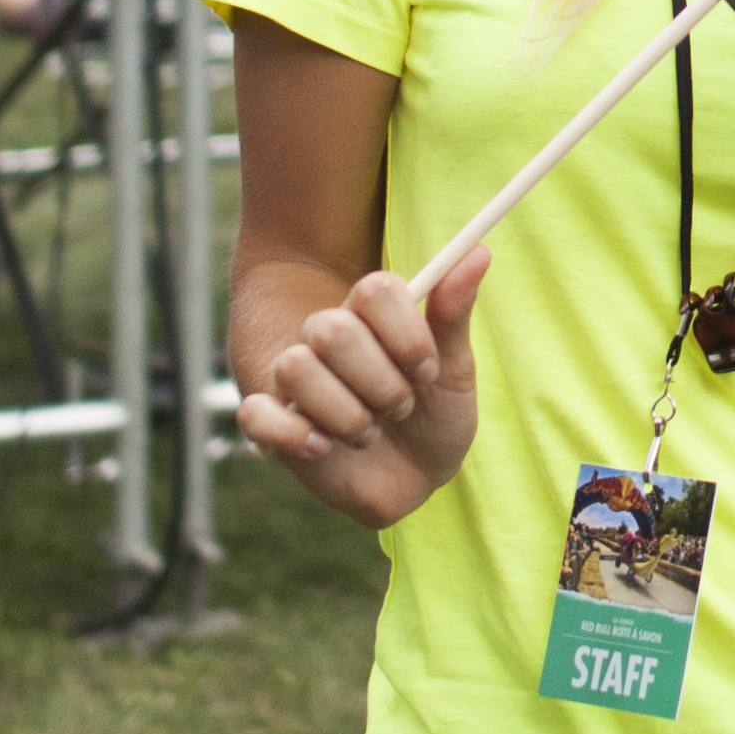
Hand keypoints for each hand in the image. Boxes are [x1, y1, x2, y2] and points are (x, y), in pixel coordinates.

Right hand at [237, 247, 489, 527]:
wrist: (415, 480)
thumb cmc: (435, 415)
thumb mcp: (455, 369)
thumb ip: (454, 313)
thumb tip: (479, 253)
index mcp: (372, 318)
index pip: (374, 289)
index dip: (406, 334)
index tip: (427, 372)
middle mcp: (327, 340)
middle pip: (332, 330)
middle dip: (380, 383)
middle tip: (400, 408)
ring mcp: (295, 382)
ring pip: (295, 367)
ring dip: (347, 414)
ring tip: (369, 434)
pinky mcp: (271, 425)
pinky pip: (255, 414)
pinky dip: (294, 433)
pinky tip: (324, 448)